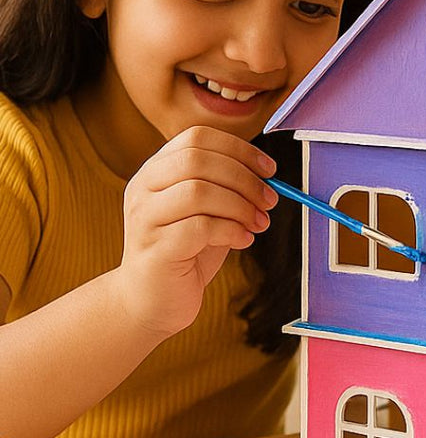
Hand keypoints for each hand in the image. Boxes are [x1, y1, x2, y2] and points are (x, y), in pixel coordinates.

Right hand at [116, 126, 277, 337]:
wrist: (153, 300)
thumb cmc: (185, 251)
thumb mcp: (208, 210)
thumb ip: (227, 188)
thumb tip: (266, 175)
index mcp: (156, 171)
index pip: (196, 137)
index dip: (239, 149)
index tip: (269, 170)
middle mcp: (143, 189)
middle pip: (197, 160)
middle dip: (244, 178)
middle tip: (269, 200)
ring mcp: (144, 219)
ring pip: (197, 191)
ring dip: (240, 206)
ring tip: (258, 223)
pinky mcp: (154, 249)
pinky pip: (199, 228)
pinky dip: (231, 231)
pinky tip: (243, 241)